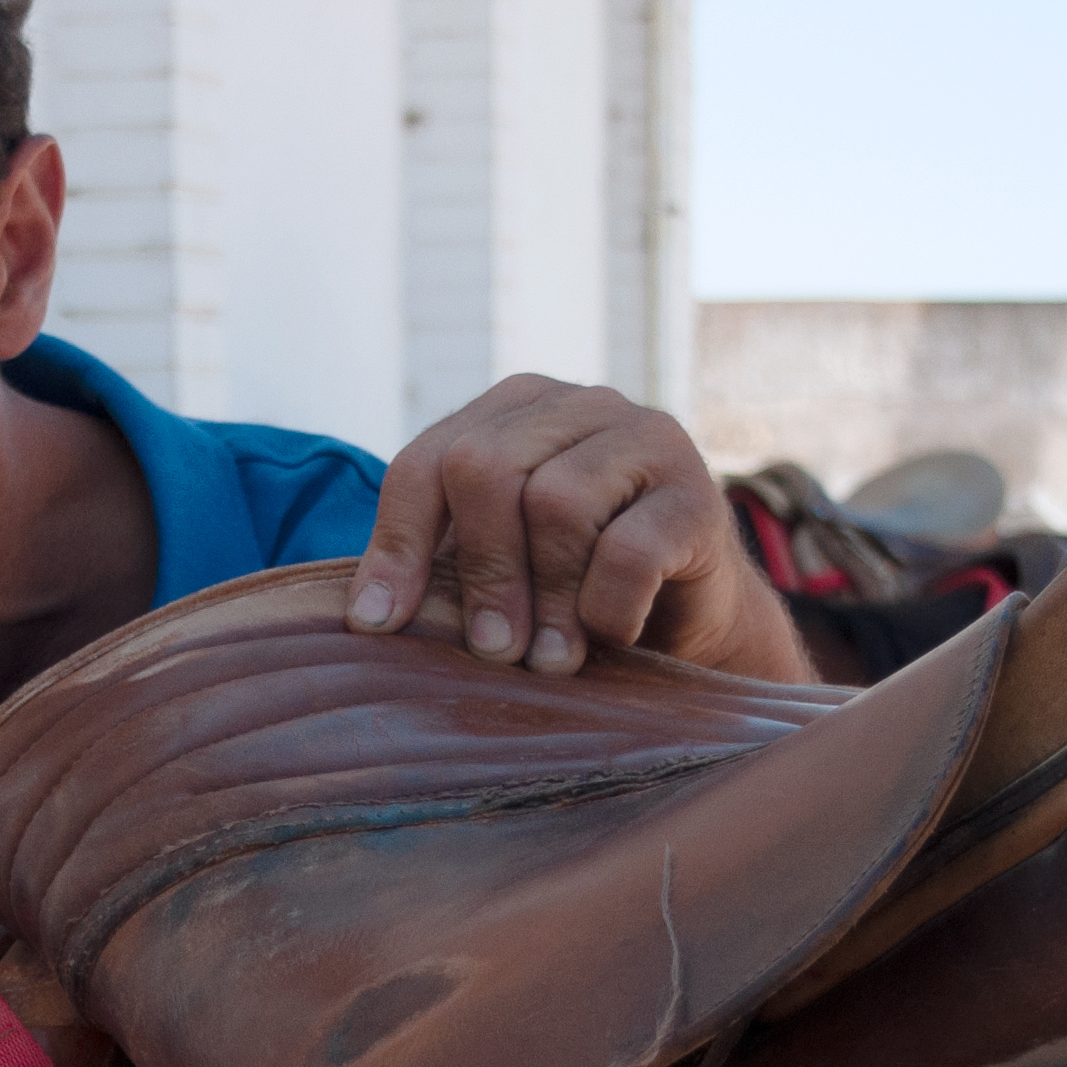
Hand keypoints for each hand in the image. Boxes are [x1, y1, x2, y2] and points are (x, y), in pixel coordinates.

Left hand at [345, 375, 812, 682]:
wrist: (690, 624)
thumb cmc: (574, 593)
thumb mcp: (498, 568)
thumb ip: (442, 566)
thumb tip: (367, 618)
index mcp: (514, 412)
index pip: (427, 462)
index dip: (397, 545)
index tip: (378, 624)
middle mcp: (578, 406)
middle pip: (485, 468)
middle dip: (480, 571)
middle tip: (489, 650)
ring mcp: (645, 439)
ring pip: (556, 503)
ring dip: (546, 598)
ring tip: (549, 660)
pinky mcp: (698, 495)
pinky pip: (629, 551)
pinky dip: (606, 607)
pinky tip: (610, 635)